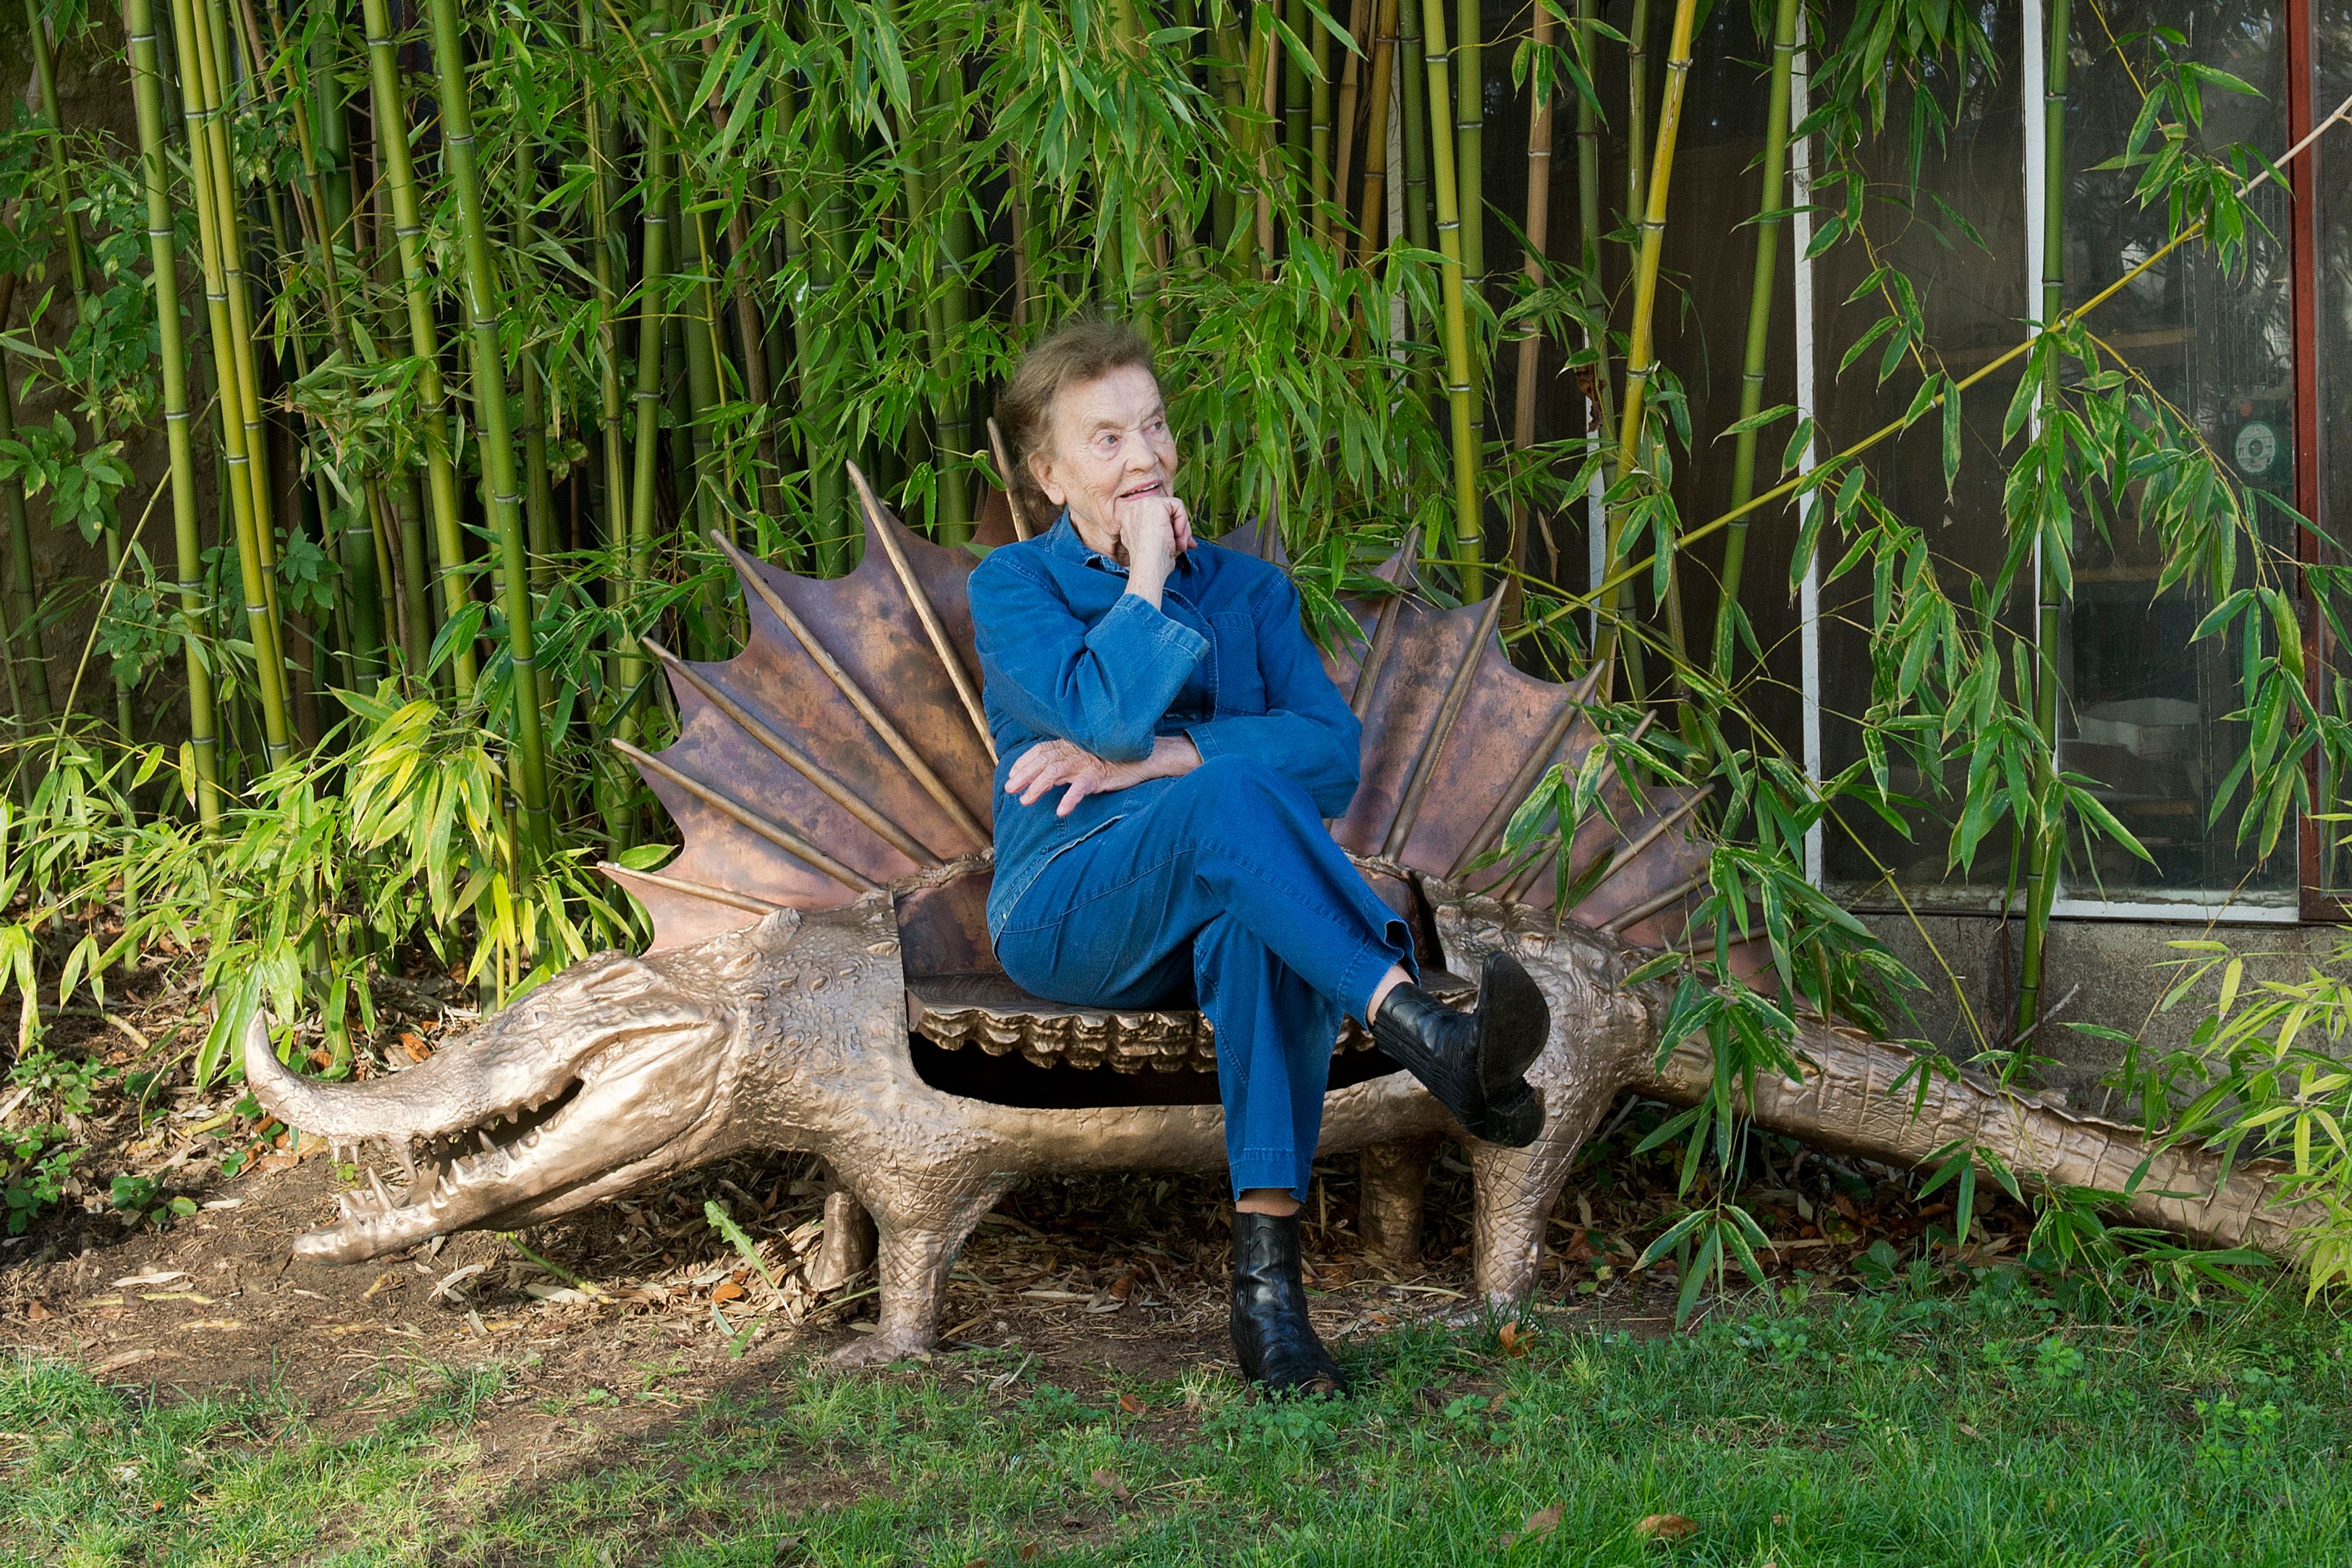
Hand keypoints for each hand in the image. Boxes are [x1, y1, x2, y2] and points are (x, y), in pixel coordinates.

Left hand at [1005, 735, 1199, 816]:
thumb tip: (1043, 778)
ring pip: (1055, 772)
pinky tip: (1060, 811)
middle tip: (1009, 789)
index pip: (1040, 750)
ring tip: (1025, 801)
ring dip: (1038, 786)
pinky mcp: (1099, 774)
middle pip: (1042, 761)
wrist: (1143, 758)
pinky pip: (1081, 787)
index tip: (1010, 776)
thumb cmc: (1111, 761)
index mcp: (1069, 744)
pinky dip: (1070, 798)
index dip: (1023, 763)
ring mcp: (1086, 762)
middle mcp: (1074, 750)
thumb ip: (1065, 765)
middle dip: (1023, 775)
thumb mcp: (1084, 760)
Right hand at [1115, 493, 1192, 599]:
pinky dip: (1183, 520)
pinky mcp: (1153, 504)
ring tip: (1180, 544)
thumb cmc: (1154, 565)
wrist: (1149, 567)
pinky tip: (1178, 535)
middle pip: (1165, 513)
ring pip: (1172, 508)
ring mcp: (1140, 507)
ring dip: (1182, 528)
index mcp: (1130, 525)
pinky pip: (1177, 505)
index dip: (1172, 532)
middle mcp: (1132, 513)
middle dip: (1179, 529)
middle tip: (1183, 545)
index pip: (1157, 520)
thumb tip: (1186, 540)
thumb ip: (1169, 536)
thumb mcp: (1161, 547)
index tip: (1181, 546)